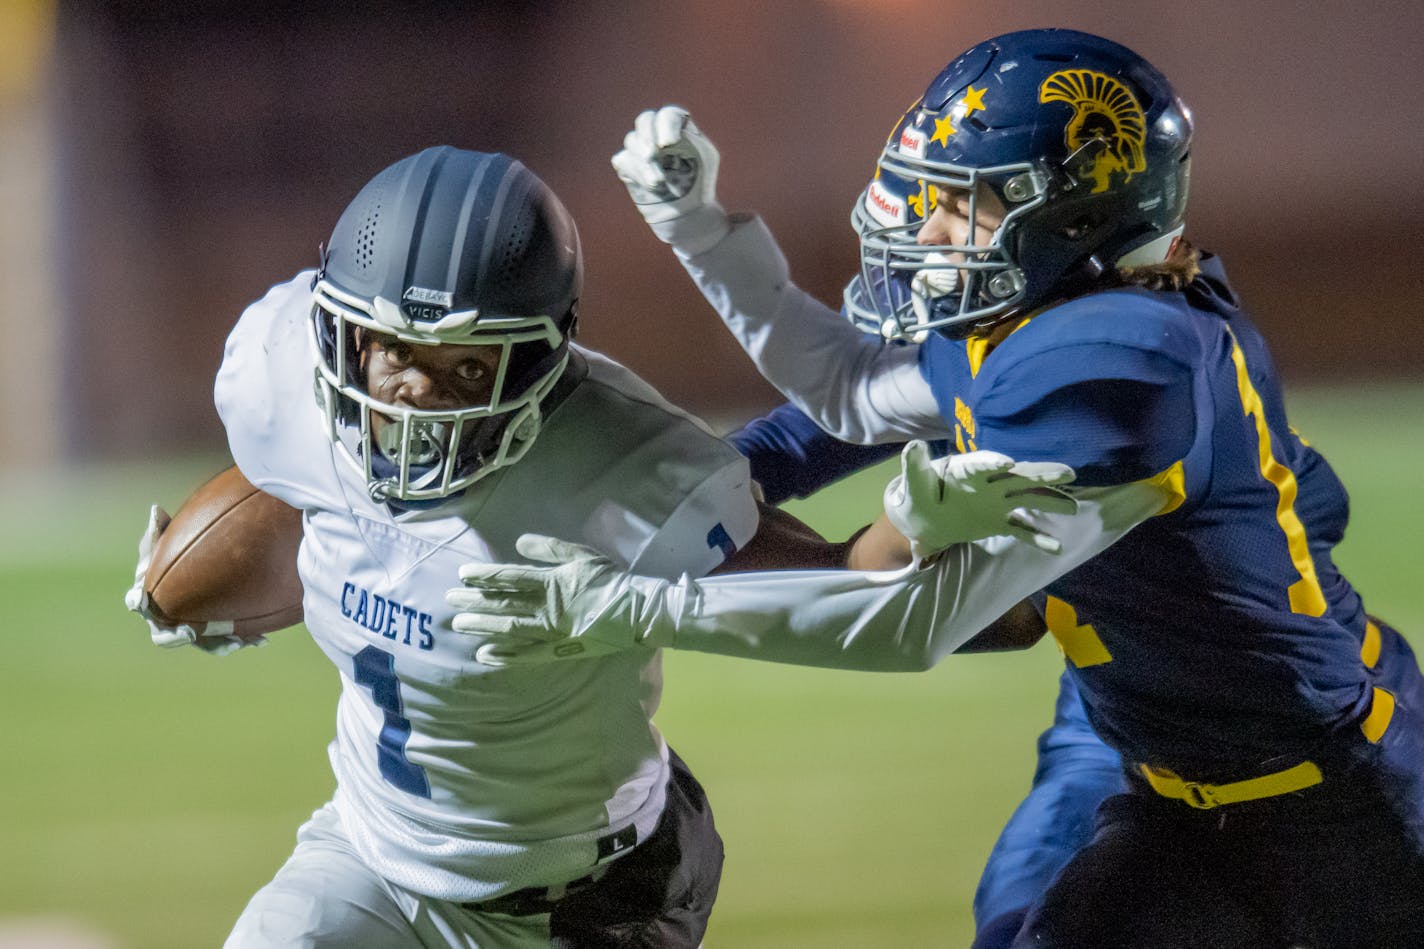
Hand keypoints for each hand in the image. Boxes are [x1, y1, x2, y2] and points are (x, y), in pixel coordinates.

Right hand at [124, 505, 251, 655]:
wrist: (203, 571)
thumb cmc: (174, 553)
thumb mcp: (167, 538)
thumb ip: (161, 529)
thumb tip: (156, 510)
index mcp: (147, 597)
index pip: (136, 602)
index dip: (138, 602)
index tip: (143, 599)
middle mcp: (164, 619)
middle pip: (165, 635)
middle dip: (176, 636)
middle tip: (190, 632)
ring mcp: (188, 629)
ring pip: (201, 642)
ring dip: (216, 644)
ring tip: (236, 642)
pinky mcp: (213, 633)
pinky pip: (226, 640)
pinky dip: (242, 639)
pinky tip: (261, 639)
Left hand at [446, 534, 670, 666]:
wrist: (637, 612)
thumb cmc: (610, 580)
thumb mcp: (582, 555)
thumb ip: (550, 549)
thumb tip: (520, 541)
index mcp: (551, 582)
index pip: (509, 578)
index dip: (484, 577)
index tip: (463, 576)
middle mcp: (546, 607)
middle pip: (502, 604)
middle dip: (473, 602)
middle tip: (449, 601)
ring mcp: (550, 631)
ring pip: (508, 629)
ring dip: (481, 626)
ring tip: (458, 625)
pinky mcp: (557, 650)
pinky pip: (526, 655)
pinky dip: (504, 656)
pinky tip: (484, 654)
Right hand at [611, 105, 729, 251]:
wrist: (689, 212)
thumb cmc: (701, 182)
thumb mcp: (706, 157)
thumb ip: (691, 140)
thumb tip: (664, 139)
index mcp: (679, 128)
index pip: (668, 115)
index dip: (665, 125)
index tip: (668, 144)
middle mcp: (658, 133)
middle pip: (645, 120)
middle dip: (647, 136)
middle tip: (652, 155)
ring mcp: (642, 149)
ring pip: (632, 141)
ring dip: (644, 162)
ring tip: (658, 182)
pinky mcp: (629, 166)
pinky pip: (624, 160)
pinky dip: (637, 173)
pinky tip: (651, 186)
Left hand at [884, 442, 1077, 557]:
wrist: (924, 518)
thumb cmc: (919, 495)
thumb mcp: (913, 483)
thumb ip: (914, 466)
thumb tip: (913, 446)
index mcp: (967, 470)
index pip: (982, 464)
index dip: (994, 461)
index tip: (1009, 463)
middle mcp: (989, 483)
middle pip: (1018, 476)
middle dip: (1041, 474)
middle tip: (1068, 473)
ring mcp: (997, 503)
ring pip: (1028, 499)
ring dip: (1050, 502)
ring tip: (1074, 508)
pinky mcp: (999, 522)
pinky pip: (1021, 529)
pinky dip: (1037, 538)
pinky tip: (1057, 547)